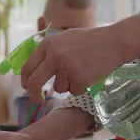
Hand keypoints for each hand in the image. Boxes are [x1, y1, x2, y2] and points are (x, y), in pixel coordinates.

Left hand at [21, 19, 139, 100]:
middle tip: (38, 100)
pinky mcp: (79, 78)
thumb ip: (49, 51)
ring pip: (59, 88)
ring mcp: (66, 68)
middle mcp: (54, 56)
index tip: (27, 87)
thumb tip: (33, 70)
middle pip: (35, 83)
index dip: (25, 80)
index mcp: (48, 45)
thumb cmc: (90, 41)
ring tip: (81, 71)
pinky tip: (89, 75)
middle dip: (34, 95)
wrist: (113, 42)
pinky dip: (81, 87)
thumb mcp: (64, 38)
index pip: (27, 67)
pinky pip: (74, 91)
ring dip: (68, 85)